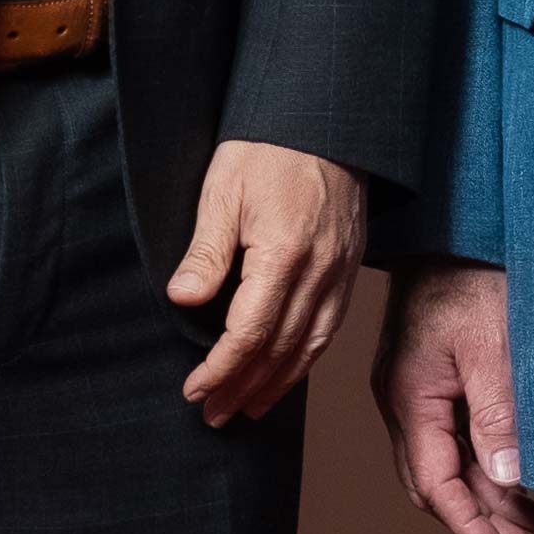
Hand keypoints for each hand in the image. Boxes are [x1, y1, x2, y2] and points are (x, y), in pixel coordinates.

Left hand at [167, 142, 365, 424]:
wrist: (325, 118)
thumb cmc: (269, 147)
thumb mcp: (223, 191)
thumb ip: (206, 252)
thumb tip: (183, 301)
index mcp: (284, 255)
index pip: (250, 334)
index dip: (220, 369)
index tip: (194, 389)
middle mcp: (320, 272)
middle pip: (280, 350)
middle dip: (244, 388)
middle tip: (214, 415)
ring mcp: (341, 272)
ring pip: (311, 346)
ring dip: (277, 384)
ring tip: (248, 408)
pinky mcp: (350, 267)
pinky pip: (329, 327)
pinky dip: (306, 358)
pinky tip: (287, 370)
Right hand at [368, 263, 530, 533]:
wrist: (456, 227)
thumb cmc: (470, 276)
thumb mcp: (494, 346)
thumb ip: (498, 415)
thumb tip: (508, 480)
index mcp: (409, 396)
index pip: (433, 482)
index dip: (467, 525)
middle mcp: (403, 400)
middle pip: (434, 481)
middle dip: (478, 520)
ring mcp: (414, 390)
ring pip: (446, 462)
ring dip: (485, 496)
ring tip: (528, 525)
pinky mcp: (432, 378)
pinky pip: (453, 436)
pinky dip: (484, 464)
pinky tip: (515, 477)